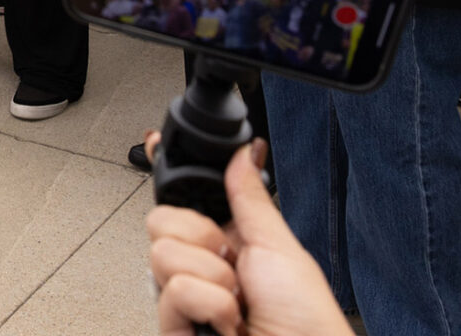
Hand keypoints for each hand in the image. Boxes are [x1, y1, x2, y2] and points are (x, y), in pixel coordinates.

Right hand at [148, 138, 352, 335]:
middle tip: (232, 261)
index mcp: (226, 240)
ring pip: (162, 253)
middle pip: (161, 221)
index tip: (154, 142)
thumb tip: (245, 151)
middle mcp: (201, 266)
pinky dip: (211, 305)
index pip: (183, 201)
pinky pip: (173, 291)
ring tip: (237, 300)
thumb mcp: (279, 244)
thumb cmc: (305, 318)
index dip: (167, 174)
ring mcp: (186, 298)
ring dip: (214, 278)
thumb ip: (251, 196)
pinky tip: (227, 322)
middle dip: (202, 237)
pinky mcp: (174, 325)